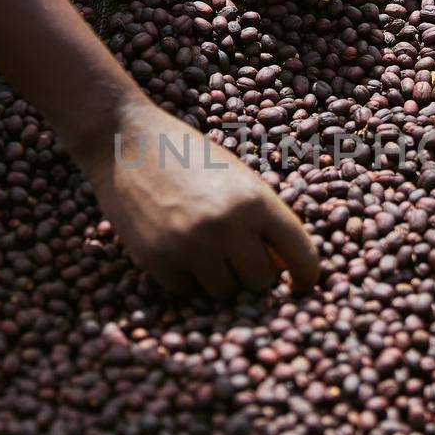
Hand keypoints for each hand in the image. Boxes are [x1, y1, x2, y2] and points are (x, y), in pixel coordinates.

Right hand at [74, 98, 320, 297]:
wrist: (126, 141)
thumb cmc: (190, 157)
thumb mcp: (238, 178)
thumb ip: (263, 219)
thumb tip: (284, 269)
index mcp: (256, 200)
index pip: (301, 254)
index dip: (307, 276)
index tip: (302, 285)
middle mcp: (227, 226)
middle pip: (261, 282)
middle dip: (254, 273)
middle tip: (240, 257)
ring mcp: (190, 245)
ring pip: (225, 293)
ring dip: (221, 279)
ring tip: (206, 249)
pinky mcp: (157, 259)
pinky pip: (187, 291)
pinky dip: (187, 277)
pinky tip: (178, 248)